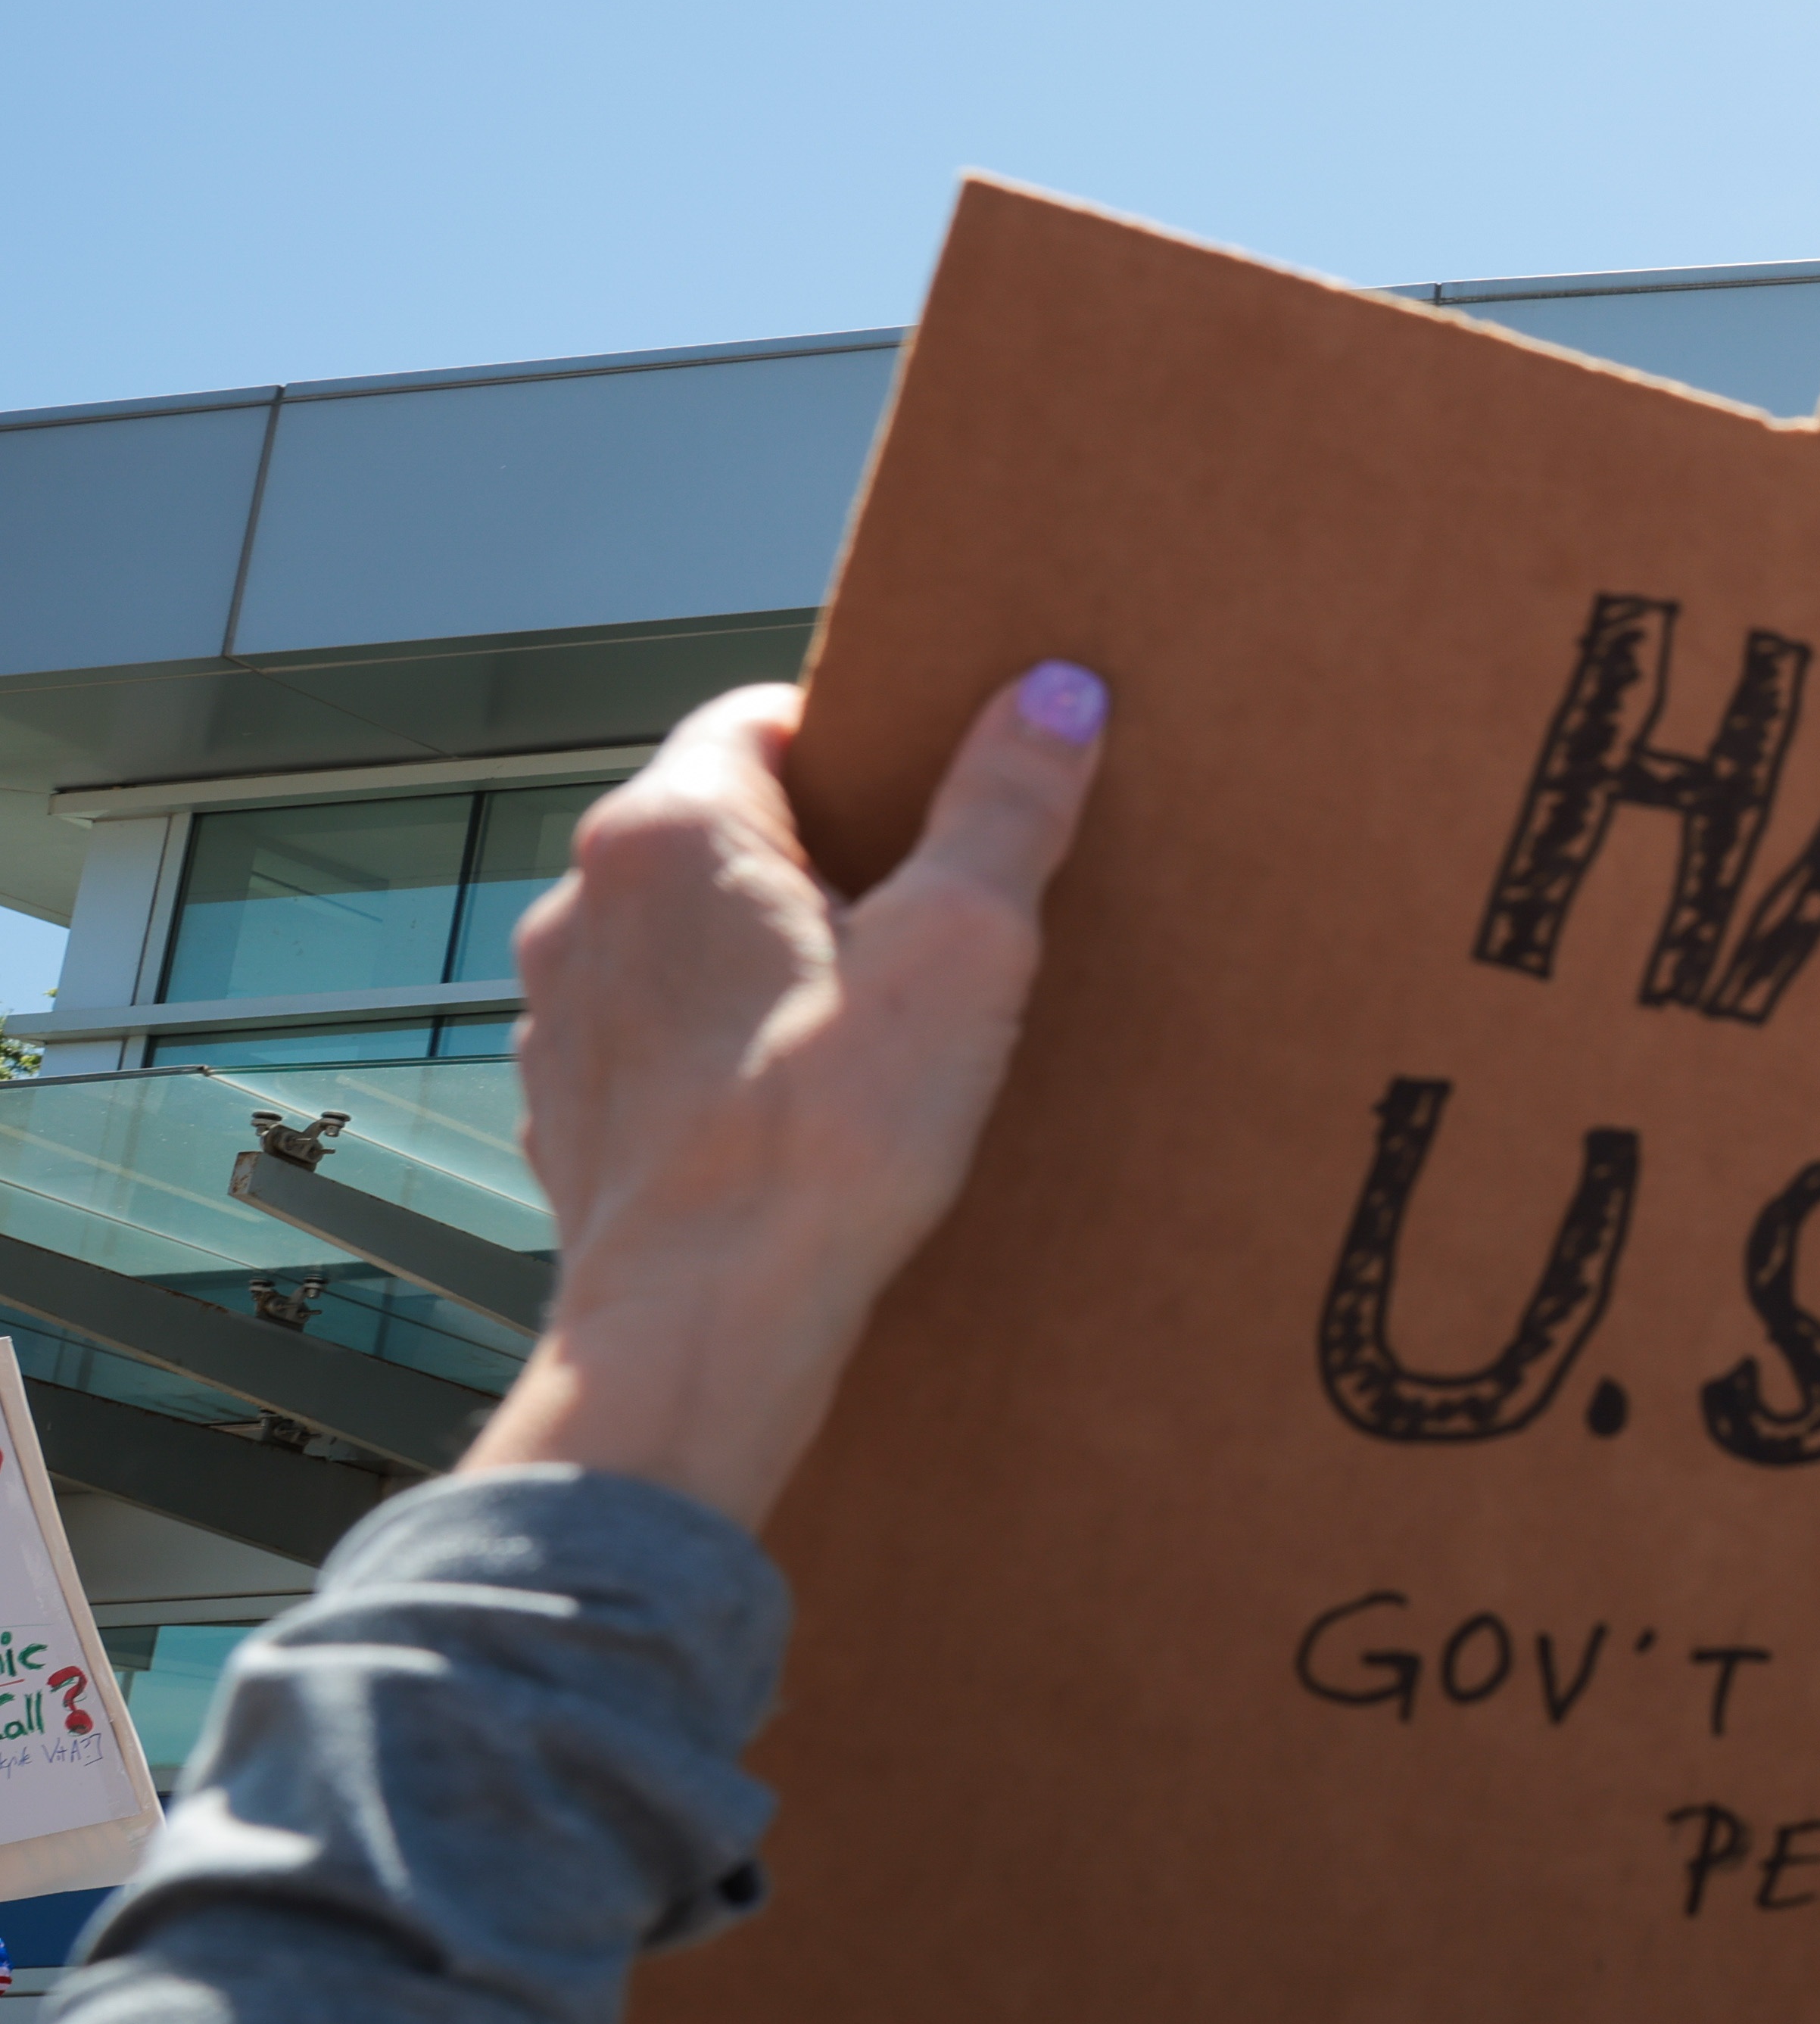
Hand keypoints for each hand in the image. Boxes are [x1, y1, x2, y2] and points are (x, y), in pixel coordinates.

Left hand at [461, 666, 1106, 1527]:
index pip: (764, 718)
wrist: (702, 1329)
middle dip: (824, 862)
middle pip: (723, 830)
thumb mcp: (964, 948)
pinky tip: (798, 1109)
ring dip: (764, 959)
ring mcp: (562, 1013)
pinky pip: (656, 1038)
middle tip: (924, 928)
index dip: (865, 749)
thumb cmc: (827, 1140)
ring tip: (865, 1032)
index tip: (936, 806)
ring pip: (683, 938)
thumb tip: (1053, 694)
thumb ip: (1007, 807)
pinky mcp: (570, 1108)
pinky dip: (721, 1050)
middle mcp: (584, 904)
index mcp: (670, 832)